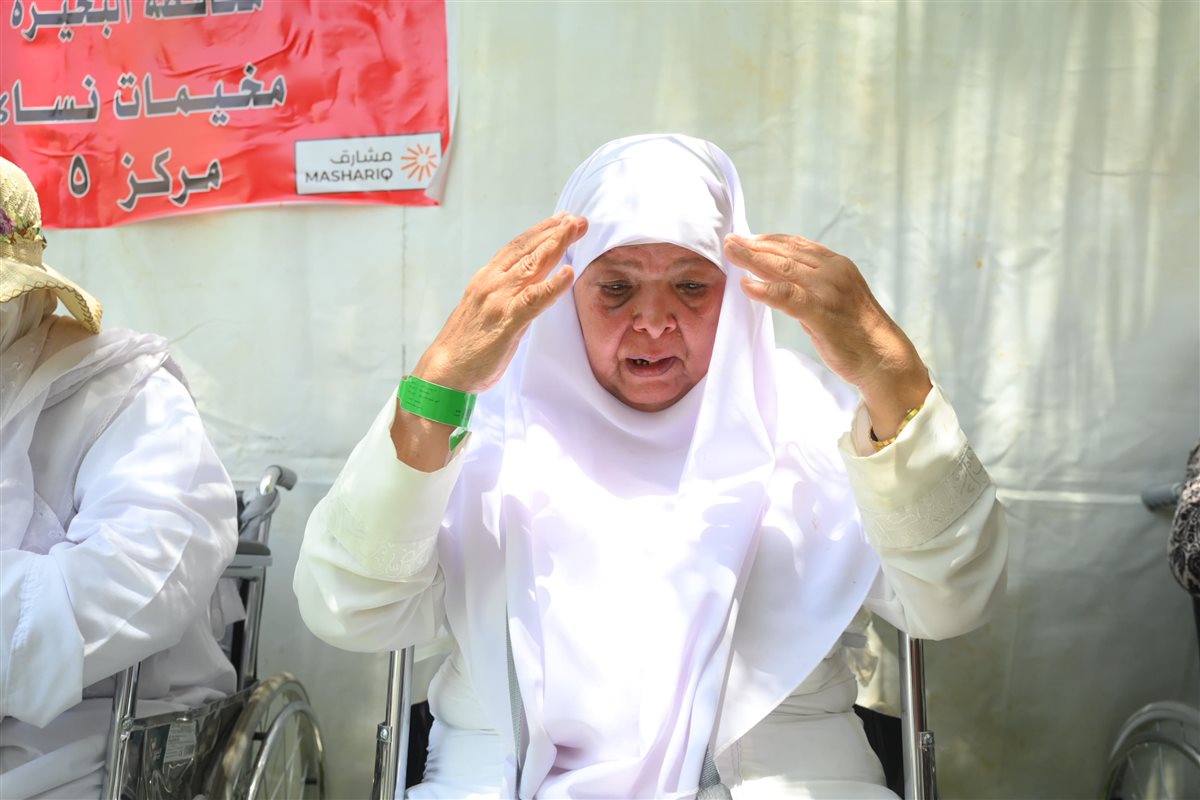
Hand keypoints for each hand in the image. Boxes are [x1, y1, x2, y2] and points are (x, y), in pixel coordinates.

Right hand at [413, 212, 588, 392]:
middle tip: (578, 219)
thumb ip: (504, 294)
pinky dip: (553, 286)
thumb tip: (528, 286)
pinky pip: (534, 300)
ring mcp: (499, 301)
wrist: (445, 371)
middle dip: (554, 232)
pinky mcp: (507, 322)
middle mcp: (492, 283)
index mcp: (486, 279)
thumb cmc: (467, 345)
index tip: (560, 219)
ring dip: (556, 245)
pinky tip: (569, 274)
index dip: (540, 231)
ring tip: (575, 230)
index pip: (516, 247)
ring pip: (532, 266)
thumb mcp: (485, 309)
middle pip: (528, 250)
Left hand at [724, 232, 930, 438]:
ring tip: (731, 253)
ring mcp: (827, 290)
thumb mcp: (833, 299)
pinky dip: (764, 289)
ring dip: (753, 259)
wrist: (883, 357)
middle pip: (786, 252)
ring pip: (783, 268)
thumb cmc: (856, 331)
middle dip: (754, 245)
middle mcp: (833, 271)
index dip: (769, 240)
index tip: (746, 238)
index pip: (797, 245)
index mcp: (837, 265)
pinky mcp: (821, 312)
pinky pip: (787, 296)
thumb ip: (808, 287)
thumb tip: (776, 281)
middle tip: (730, 241)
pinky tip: (746, 286)